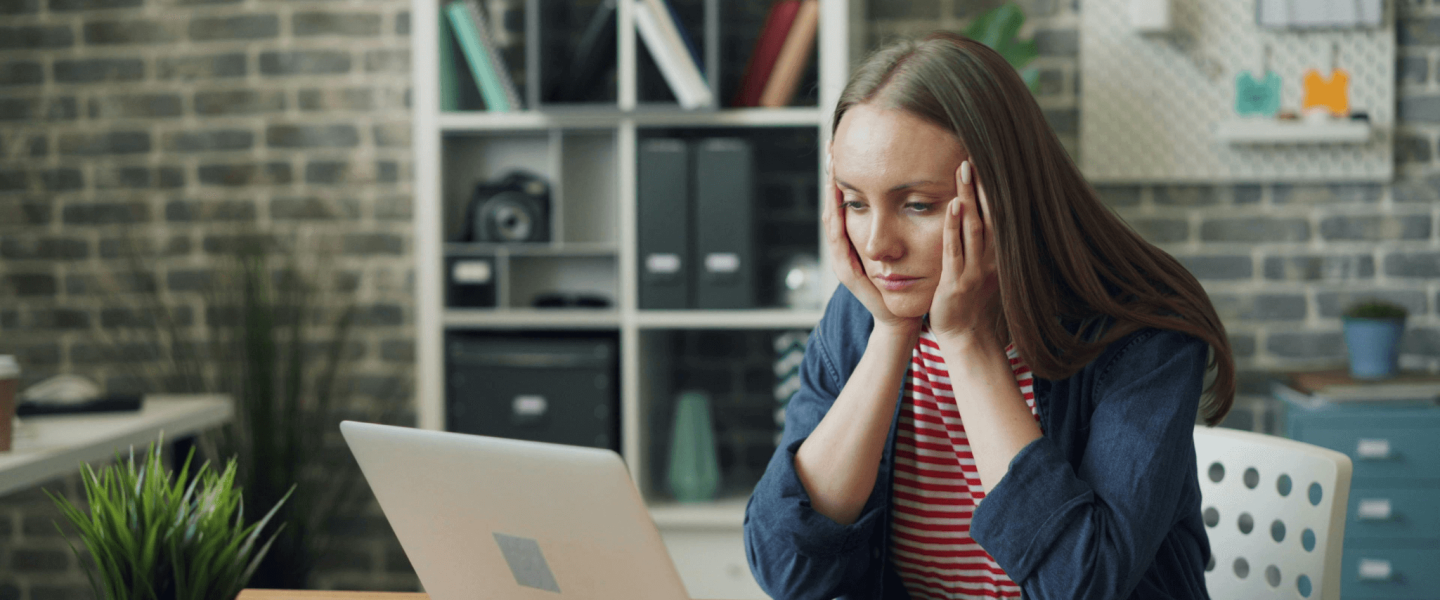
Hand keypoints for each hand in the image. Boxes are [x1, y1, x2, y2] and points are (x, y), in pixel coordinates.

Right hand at [822, 154, 919, 334]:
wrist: (899, 317)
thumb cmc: (904, 283)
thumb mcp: (899, 247)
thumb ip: (897, 226)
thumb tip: (910, 193)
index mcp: (855, 240)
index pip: (845, 202)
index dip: (842, 177)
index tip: (842, 149)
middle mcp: (843, 248)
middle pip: (832, 205)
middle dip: (831, 177)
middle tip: (830, 148)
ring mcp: (841, 260)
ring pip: (831, 220)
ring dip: (830, 195)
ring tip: (832, 169)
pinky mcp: (847, 271)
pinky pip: (837, 241)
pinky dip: (836, 221)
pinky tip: (837, 203)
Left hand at [928, 160, 1002, 346]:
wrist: (966, 337)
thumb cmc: (969, 301)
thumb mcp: (980, 268)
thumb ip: (980, 243)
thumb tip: (976, 213)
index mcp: (996, 254)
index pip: (996, 214)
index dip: (991, 188)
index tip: (984, 161)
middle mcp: (990, 259)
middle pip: (989, 214)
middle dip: (981, 185)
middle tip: (973, 155)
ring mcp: (975, 271)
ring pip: (974, 228)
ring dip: (968, 198)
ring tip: (963, 170)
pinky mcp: (957, 283)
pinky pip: (955, 251)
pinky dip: (953, 228)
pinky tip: (951, 207)